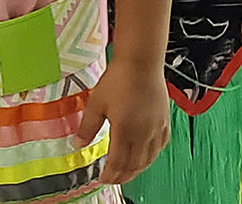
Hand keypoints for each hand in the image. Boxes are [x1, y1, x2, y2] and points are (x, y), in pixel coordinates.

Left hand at [74, 60, 169, 185]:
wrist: (140, 62)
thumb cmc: (119, 78)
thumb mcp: (96, 102)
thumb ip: (87, 127)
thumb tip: (77, 144)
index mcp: (124, 131)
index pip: (117, 162)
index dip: (110, 175)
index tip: (102, 179)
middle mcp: (142, 134)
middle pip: (133, 165)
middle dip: (122, 176)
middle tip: (113, 180)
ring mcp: (155, 129)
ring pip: (147, 159)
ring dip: (136, 170)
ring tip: (127, 172)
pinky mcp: (164, 122)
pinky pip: (159, 147)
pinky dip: (151, 157)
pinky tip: (145, 156)